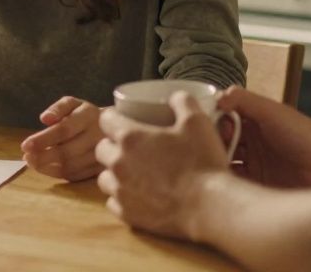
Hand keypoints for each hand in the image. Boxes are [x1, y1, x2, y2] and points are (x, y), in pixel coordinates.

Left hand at [21, 96, 104, 181]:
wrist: (115, 130)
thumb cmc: (85, 115)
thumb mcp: (73, 104)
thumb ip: (58, 108)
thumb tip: (44, 119)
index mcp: (90, 116)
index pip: (64, 130)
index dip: (43, 139)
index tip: (25, 145)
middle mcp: (98, 137)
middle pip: (67, 152)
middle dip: (43, 157)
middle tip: (26, 157)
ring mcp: (101, 155)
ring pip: (71, 167)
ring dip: (47, 167)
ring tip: (32, 162)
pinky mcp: (100, 170)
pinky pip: (76, 176)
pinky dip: (57, 174)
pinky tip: (45, 168)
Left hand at [95, 92, 225, 240]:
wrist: (210, 206)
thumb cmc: (202, 161)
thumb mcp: (197, 122)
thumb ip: (183, 102)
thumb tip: (175, 96)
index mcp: (130, 138)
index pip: (105, 119)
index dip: (114, 118)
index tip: (124, 121)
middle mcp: (118, 163)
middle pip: (101, 149)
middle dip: (112, 146)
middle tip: (132, 148)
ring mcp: (121, 191)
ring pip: (104, 178)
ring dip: (115, 173)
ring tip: (133, 173)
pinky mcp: (128, 214)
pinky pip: (113, 202)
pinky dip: (122, 197)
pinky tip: (138, 195)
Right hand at [216, 86, 310, 187]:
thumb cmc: (305, 135)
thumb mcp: (271, 110)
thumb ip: (243, 99)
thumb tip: (218, 96)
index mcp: (251, 125)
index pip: (220, 122)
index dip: (211, 125)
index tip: (204, 128)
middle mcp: (249, 146)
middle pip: (218, 146)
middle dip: (210, 147)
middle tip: (207, 150)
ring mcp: (252, 167)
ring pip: (223, 166)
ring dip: (215, 166)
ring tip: (211, 167)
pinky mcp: (256, 188)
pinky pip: (234, 186)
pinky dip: (225, 185)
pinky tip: (220, 183)